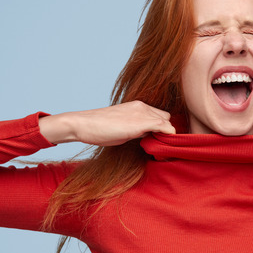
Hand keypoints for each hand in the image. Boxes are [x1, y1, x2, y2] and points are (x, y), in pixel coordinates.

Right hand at [39, 101, 175, 145]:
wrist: (83, 124)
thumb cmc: (99, 129)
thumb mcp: (122, 127)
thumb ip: (137, 130)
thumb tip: (148, 137)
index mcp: (137, 105)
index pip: (159, 114)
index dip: (161, 127)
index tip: (158, 139)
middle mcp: (142, 106)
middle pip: (166, 117)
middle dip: (164, 130)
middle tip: (159, 144)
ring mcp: (143, 113)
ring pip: (167, 122)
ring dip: (166, 134)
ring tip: (159, 147)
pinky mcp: (142, 122)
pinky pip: (166, 127)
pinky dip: (169, 136)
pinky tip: (163, 146)